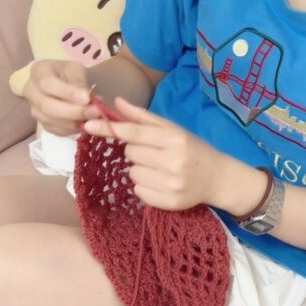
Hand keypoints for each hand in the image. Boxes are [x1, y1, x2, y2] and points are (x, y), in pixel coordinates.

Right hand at [21, 59, 101, 135]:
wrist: (60, 82)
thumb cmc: (68, 73)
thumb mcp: (75, 69)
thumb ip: (79, 82)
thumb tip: (85, 99)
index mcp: (38, 71)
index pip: (48, 83)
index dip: (67, 92)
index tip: (86, 98)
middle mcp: (30, 91)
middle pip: (47, 106)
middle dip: (72, 111)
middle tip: (94, 112)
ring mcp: (34, 109)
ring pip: (50, 121)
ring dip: (73, 123)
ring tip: (93, 119)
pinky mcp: (42, 123)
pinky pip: (54, 130)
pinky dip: (71, 130)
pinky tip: (84, 124)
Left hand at [83, 96, 233, 210]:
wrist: (218, 178)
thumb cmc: (192, 149)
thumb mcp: (172, 129)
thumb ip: (143, 117)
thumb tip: (117, 103)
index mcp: (174, 139)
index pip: (134, 133)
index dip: (109, 128)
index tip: (88, 125)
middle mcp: (173, 162)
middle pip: (130, 153)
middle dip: (136, 151)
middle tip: (154, 153)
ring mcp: (171, 184)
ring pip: (132, 174)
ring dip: (140, 170)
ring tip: (159, 169)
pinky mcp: (169, 203)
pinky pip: (138, 192)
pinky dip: (144, 187)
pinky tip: (161, 183)